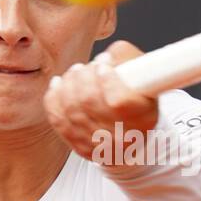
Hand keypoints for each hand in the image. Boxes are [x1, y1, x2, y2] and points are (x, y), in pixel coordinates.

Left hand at [44, 40, 159, 163]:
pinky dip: (54, 98)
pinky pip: (58, 120)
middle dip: (83, 76)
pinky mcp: (80, 146)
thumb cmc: (140, 101)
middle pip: (88, 101)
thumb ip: (128, 59)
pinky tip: (59, 84)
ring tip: (77, 72)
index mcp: (142, 119)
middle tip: (88, 66)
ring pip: (71, 109)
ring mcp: (98, 145)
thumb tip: (108, 54)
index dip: (106, 77)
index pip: (118, 100)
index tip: (103, 62)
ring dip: (69, 83)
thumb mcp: (146, 77)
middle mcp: (120, 137)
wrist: (135, 137)